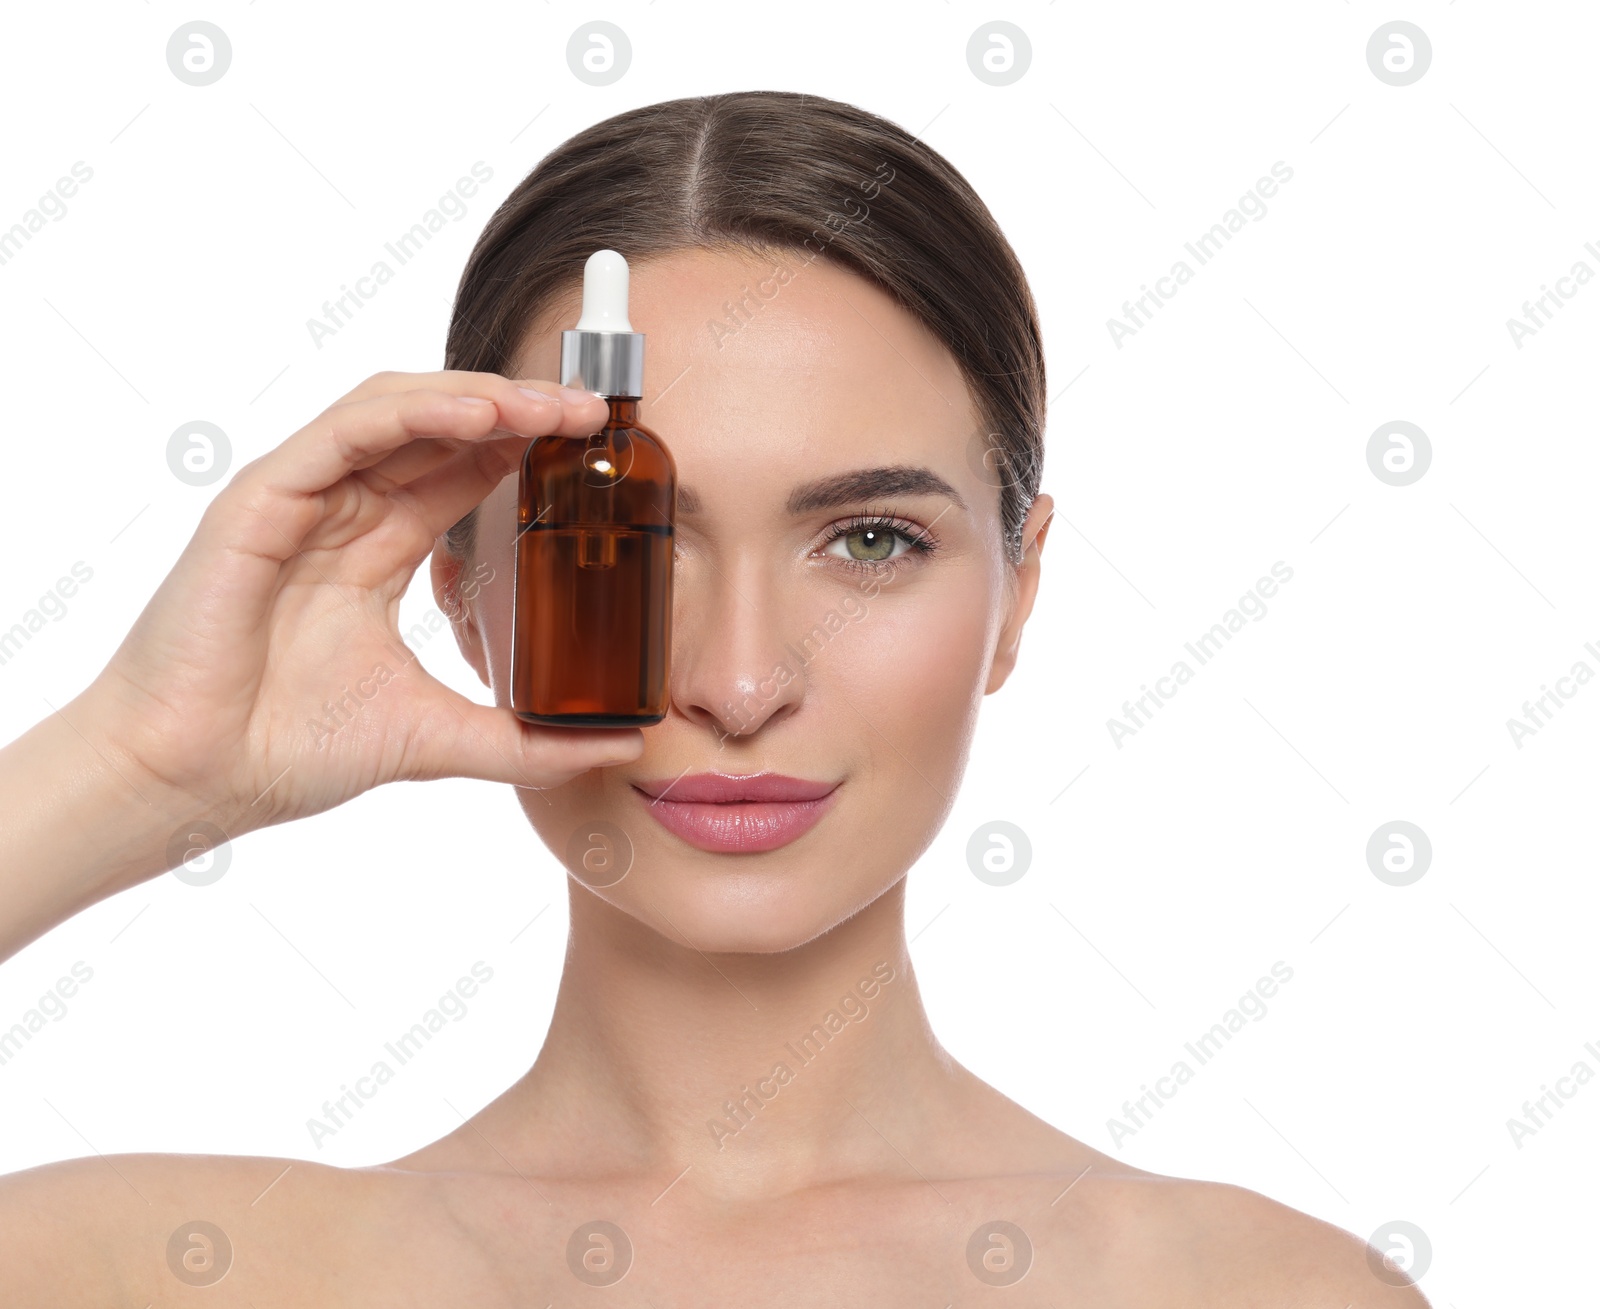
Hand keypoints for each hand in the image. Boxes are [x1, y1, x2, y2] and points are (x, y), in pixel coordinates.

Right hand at [85, 369, 637, 841]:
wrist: (194, 780)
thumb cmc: (285, 752)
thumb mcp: (435, 737)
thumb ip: (526, 742)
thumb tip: (616, 746)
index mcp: (376, 552)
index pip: (463, 474)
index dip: (528, 451)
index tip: (599, 450)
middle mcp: (341, 514)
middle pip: (440, 431)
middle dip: (522, 413)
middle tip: (593, 412)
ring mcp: (301, 500)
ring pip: (399, 412)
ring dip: (480, 398)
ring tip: (552, 406)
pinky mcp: (261, 499)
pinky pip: (347, 432)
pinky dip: (415, 412)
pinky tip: (481, 415)